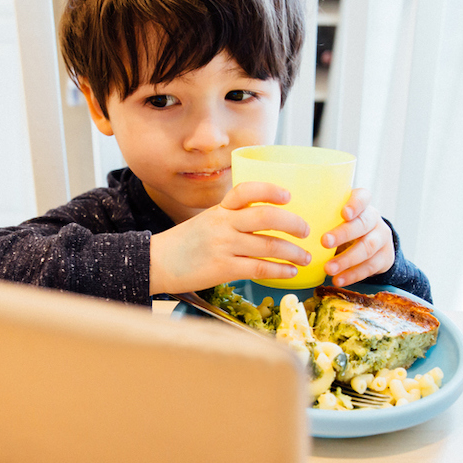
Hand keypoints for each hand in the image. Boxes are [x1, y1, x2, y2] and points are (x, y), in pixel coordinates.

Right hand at [149, 182, 310, 293]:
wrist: (157, 263)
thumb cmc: (184, 245)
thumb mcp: (206, 223)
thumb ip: (231, 220)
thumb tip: (265, 223)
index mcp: (219, 210)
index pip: (246, 191)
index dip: (270, 190)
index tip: (288, 196)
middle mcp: (223, 224)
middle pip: (266, 217)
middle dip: (293, 223)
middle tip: (306, 231)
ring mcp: (223, 246)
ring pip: (268, 245)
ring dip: (293, 252)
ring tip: (305, 257)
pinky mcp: (223, 268)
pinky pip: (260, 267)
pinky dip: (280, 270)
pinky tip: (289, 272)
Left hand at [320, 188, 394, 287]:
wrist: (375, 246)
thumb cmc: (346, 228)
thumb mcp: (338, 219)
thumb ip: (322, 217)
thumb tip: (290, 222)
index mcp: (362, 206)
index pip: (363, 197)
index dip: (355, 204)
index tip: (344, 213)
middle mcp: (374, 219)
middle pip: (363, 224)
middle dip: (343, 234)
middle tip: (324, 242)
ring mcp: (382, 238)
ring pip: (367, 247)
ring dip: (346, 260)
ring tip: (328, 269)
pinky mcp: (385, 257)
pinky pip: (370, 267)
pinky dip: (352, 275)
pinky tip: (338, 280)